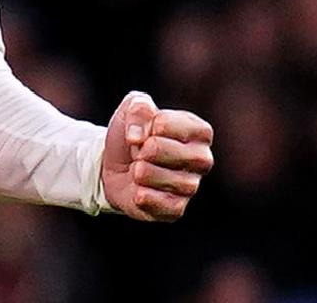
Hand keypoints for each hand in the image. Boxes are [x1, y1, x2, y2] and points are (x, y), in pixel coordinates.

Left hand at [101, 91, 213, 221]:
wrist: (115, 165)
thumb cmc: (133, 134)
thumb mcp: (132, 107)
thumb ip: (139, 108)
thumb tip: (138, 137)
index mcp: (199, 131)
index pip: (170, 124)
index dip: (148, 125)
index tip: (146, 130)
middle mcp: (202, 159)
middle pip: (166, 150)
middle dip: (143, 149)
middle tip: (141, 152)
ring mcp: (191, 186)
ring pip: (162, 178)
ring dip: (140, 172)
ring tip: (139, 170)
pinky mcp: (177, 209)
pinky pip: (159, 203)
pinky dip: (140, 195)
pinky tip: (138, 189)